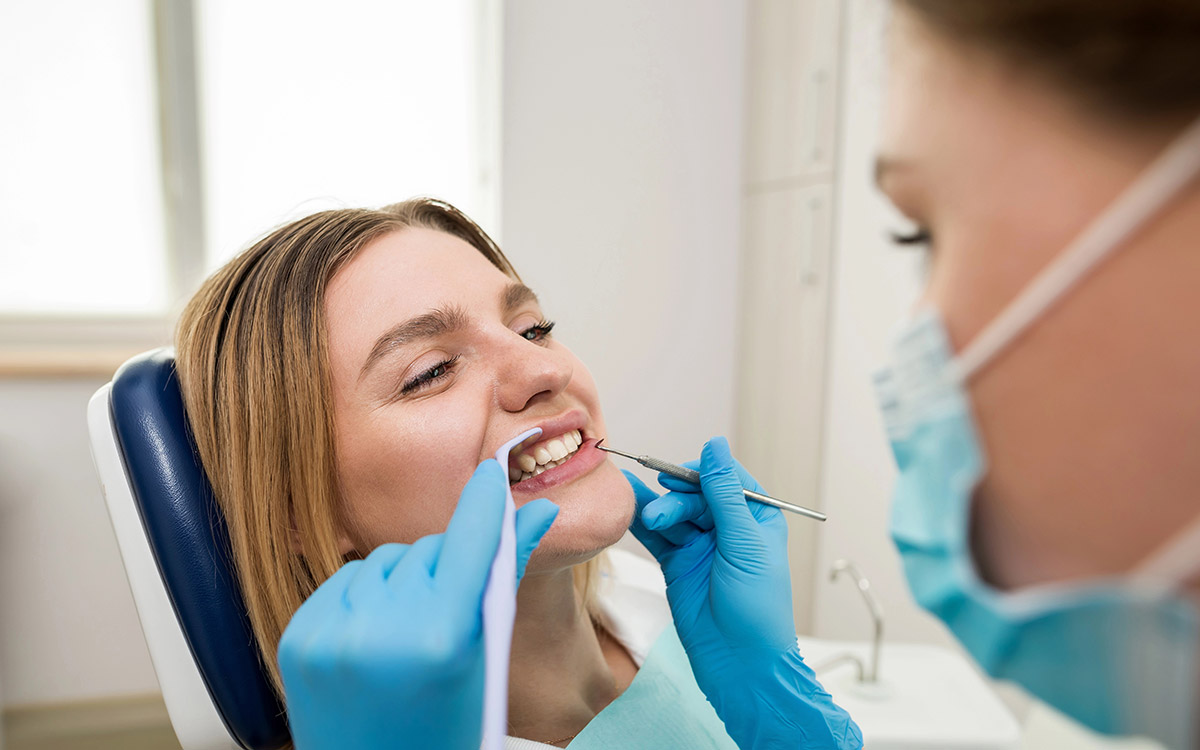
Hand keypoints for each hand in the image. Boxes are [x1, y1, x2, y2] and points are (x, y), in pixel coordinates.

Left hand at [278, 459, 558, 749]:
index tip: (494, 470)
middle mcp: (384, 630)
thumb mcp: (486, 655)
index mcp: (443, 636)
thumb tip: (539, 512)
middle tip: (453, 612)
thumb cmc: (446, 725)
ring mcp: (335, 633)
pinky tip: (376, 636)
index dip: (486, 500)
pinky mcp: (300, 636)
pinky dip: (365, 597)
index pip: (471, 538)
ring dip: (404, 580)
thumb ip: (507, 575)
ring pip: (385, 559)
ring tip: (411, 631)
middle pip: (430, 548)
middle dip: (448, 566)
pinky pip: (345, 579)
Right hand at [626, 437, 861, 749]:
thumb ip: (725, 494)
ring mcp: (701, 545)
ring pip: (674, 513)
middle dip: (678, 499)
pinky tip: (626, 505)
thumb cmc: (757, 607)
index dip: (703, 473)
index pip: (727, 478)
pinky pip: (657, 535)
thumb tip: (715, 445)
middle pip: (696, 494)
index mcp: (756, 518)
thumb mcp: (744, 544)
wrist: (739, 665)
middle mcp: (728, 528)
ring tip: (653, 520)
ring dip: (660, 511)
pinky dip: (642, 522)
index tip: (681, 477)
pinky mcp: (677, 564)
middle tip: (664, 514)